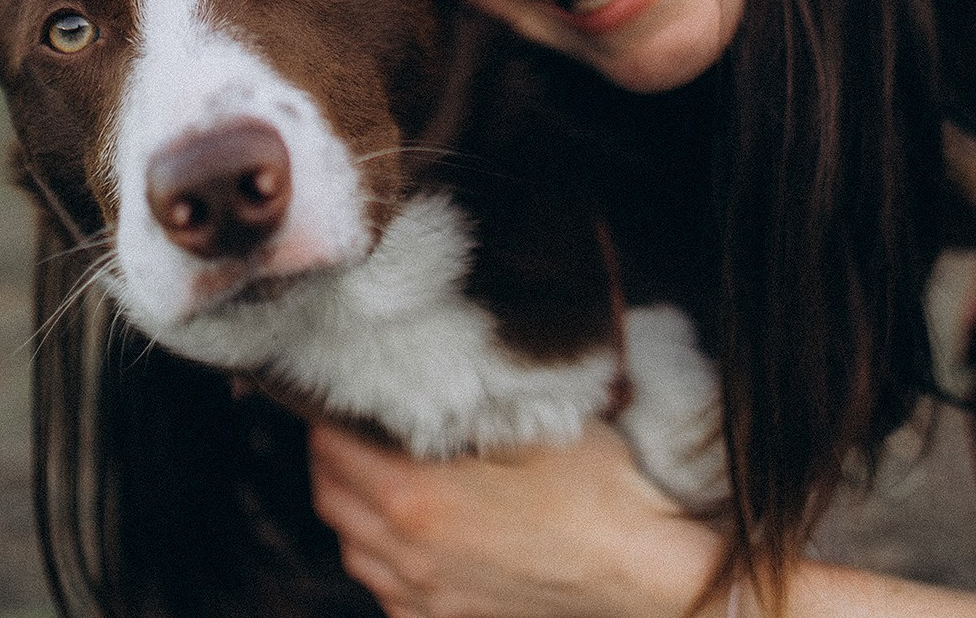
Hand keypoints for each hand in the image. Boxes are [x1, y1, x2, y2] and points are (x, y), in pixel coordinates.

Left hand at [307, 418, 723, 617]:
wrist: (645, 568)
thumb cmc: (595, 487)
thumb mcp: (523, 419)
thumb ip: (451, 402)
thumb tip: (403, 378)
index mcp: (418, 498)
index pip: (332, 446)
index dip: (329, 410)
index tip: (339, 385)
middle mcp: (410, 554)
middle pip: (331, 497)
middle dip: (330, 453)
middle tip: (348, 418)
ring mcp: (427, 598)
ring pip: (351, 548)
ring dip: (349, 504)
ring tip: (372, 467)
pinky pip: (385, 588)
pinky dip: (379, 554)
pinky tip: (405, 528)